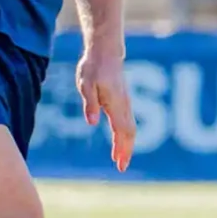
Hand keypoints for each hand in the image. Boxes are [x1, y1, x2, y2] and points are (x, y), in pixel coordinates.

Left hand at [78, 42, 136, 170]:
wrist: (106, 51)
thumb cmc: (94, 67)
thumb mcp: (86, 84)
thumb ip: (89, 103)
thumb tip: (92, 123)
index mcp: (115, 104)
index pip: (122, 132)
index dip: (122, 149)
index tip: (120, 164)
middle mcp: (124, 105)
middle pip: (130, 133)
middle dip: (127, 151)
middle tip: (122, 167)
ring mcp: (125, 102)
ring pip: (130, 128)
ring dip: (127, 144)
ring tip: (120, 158)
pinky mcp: (123, 100)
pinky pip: (127, 121)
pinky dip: (125, 134)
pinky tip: (119, 140)